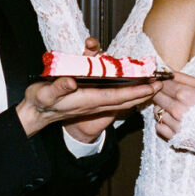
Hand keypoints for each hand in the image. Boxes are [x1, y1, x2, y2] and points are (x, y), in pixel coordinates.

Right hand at [16, 76, 158, 137]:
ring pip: (119, 98)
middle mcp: (92, 102)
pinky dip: (124, 91)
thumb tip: (71, 81)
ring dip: (136, 92)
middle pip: (123, 98)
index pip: (115, 96)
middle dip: (142, 93)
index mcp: (85, 100)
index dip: (134, 92)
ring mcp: (91, 102)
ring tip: (151, 85)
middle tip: (160, 84)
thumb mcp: (45, 94)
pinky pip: (111, 96)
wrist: (34, 114)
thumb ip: (58, 88)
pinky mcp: (88, 99)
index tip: (150, 87)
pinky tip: (131, 87)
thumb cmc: (39, 102)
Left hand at [151, 72, 194, 140]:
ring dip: (162, 107)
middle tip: (169, 92)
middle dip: (160, 92)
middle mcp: (179, 111)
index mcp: (187, 95)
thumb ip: (183, 77)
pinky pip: (159, 126)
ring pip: (156, 111)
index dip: (159, 79)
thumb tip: (164, 68)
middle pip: (157, 96)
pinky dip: (164, 122)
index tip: (159, 78)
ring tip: (176, 107)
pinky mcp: (177, 139)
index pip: (162, 83)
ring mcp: (177, 126)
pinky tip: (175, 120)